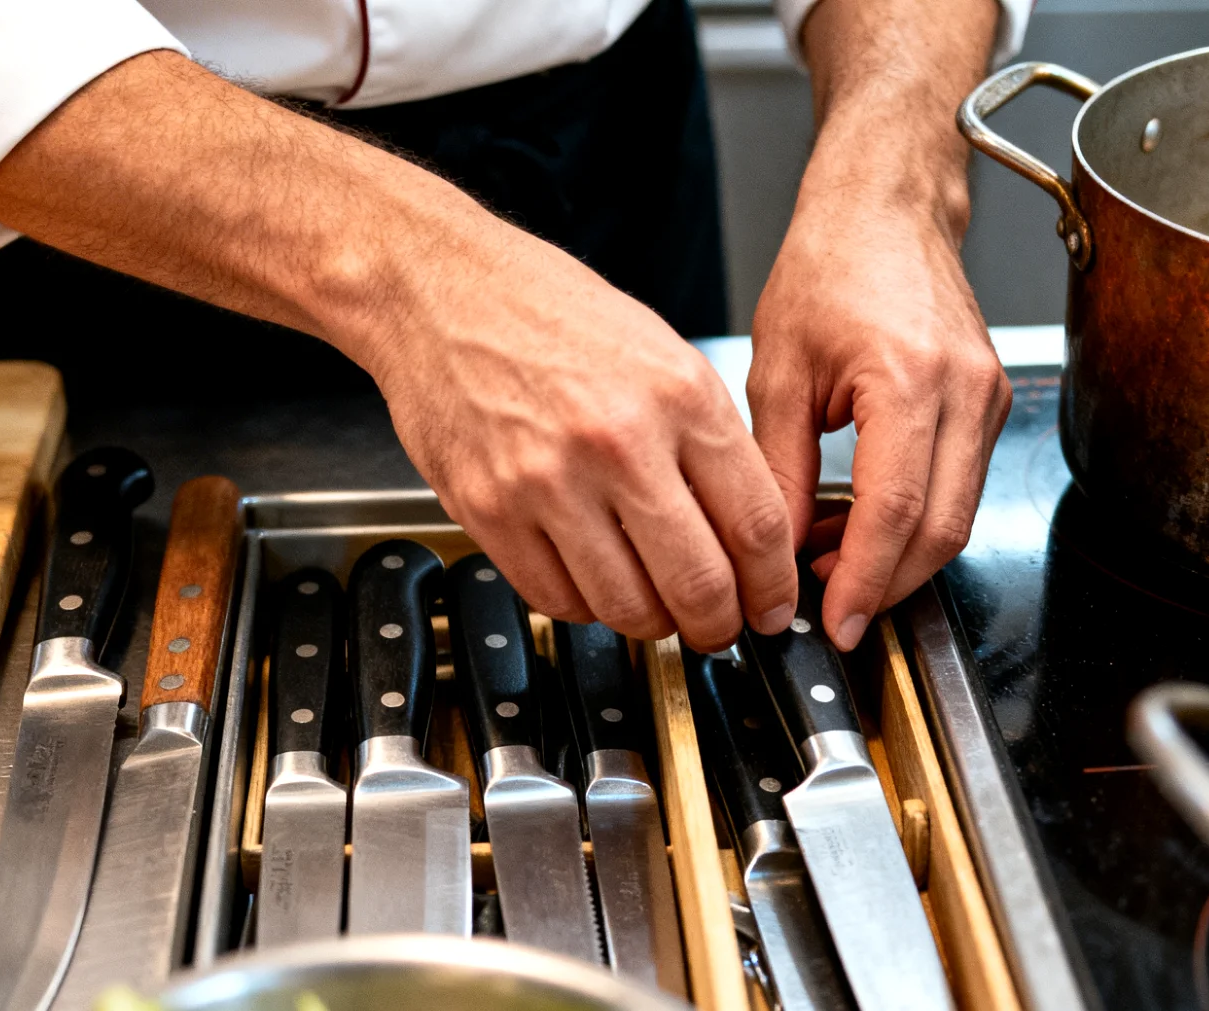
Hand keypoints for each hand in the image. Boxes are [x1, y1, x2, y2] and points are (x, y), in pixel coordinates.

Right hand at [369, 218, 798, 651]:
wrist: (437, 290)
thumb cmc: (547, 313)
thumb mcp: (661, 352)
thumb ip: (708, 442)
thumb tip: (746, 534)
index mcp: (678, 396)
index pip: (756, 525)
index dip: (771, 586)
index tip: (769, 605)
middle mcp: (617, 441)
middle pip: (699, 583)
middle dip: (720, 625)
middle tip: (719, 627)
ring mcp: (547, 482)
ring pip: (628, 608)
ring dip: (654, 625)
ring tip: (656, 608)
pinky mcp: (488, 511)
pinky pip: (556, 600)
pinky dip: (585, 608)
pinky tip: (593, 582)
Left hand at [748, 197, 1009, 651]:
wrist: (884, 210)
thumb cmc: (829, 268)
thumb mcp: (778, 372)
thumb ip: (777, 469)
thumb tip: (772, 549)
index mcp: (909, 379)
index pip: (894, 513)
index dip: (863, 581)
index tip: (833, 620)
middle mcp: (965, 391)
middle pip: (942, 531)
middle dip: (886, 585)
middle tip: (830, 609)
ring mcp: (989, 397)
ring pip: (958, 517)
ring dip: (898, 557)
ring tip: (830, 563)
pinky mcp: (990, 402)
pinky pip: (960, 485)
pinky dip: (913, 520)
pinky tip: (859, 523)